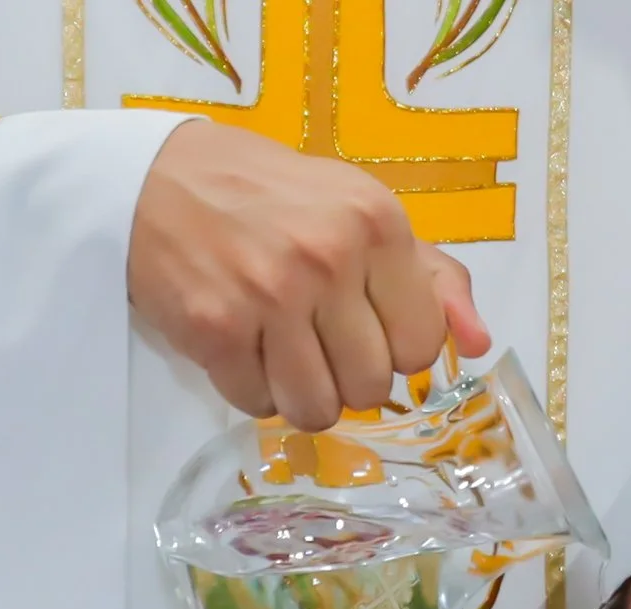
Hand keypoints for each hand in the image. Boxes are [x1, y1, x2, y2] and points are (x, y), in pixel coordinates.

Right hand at [129, 119, 491, 430]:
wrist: (150, 175)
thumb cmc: (268, 196)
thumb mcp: (360, 212)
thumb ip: (432, 277)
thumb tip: (480, 344)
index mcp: (376, 225)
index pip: (422, 346)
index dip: (397, 351)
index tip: (367, 329)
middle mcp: (328, 258)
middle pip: (373, 386)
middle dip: (349, 378)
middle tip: (318, 343)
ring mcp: (268, 295)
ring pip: (319, 409)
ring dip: (304, 396)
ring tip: (284, 356)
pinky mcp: (213, 327)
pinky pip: (256, 404)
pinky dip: (252, 390)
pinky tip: (241, 348)